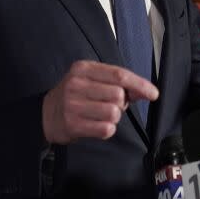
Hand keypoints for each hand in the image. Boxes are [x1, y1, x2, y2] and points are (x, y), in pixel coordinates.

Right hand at [42, 60, 158, 143]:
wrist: (46, 114)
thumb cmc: (76, 95)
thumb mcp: (93, 80)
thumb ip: (119, 83)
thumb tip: (146, 91)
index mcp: (84, 68)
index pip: (119, 75)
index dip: (140, 84)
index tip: (154, 93)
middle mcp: (76, 84)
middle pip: (118, 95)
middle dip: (121, 103)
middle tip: (109, 104)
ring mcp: (73, 105)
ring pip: (114, 113)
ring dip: (114, 117)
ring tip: (101, 114)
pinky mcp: (72, 124)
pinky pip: (106, 129)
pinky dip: (107, 129)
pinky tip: (96, 125)